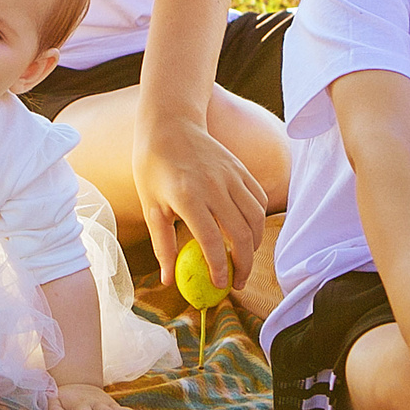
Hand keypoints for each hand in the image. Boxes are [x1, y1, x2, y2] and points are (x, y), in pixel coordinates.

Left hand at [135, 115, 267, 290]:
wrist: (170, 125)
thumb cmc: (153, 168)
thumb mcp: (151, 207)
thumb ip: (163, 244)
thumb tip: (169, 280)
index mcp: (187, 197)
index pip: (212, 241)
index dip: (219, 268)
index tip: (220, 285)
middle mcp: (214, 186)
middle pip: (241, 234)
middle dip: (244, 264)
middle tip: (237, 282)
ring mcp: (231, 176)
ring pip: (256, 218)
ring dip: (254, 245)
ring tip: (244, 261)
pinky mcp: (240, 169)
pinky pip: (258, 200)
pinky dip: (258, 221)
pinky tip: (248, 234)